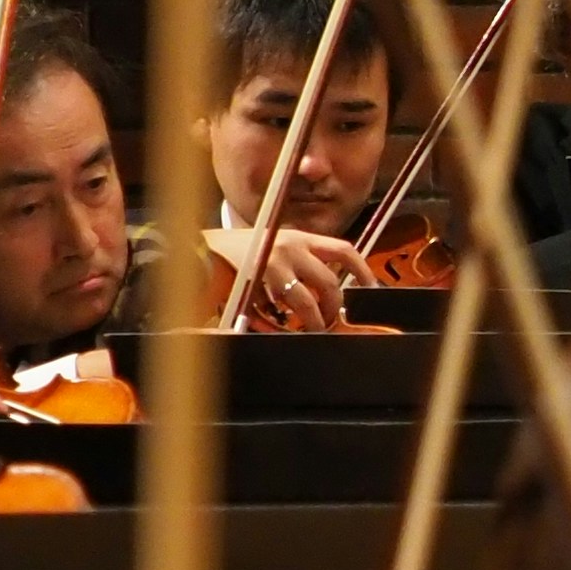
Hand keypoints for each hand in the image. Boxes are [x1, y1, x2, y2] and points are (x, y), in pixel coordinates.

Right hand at [213, 221, 358, 330]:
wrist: (201, 249)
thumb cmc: (239, 255)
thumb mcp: (276, 251)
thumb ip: (300, 266)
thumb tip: (325, 296)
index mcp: (300, 238)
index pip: (343, 250)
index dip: (362, 270)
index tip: (370, 288)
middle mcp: (292, 246)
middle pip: (330, 282)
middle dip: (333, 307)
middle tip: (329, 321)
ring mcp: (275, 262)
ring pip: (307, 301)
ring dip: (312, 321)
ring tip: (310, 331)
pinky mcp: (257, 279)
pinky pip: (279, 309)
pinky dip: (281, 322)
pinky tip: (277, 326)